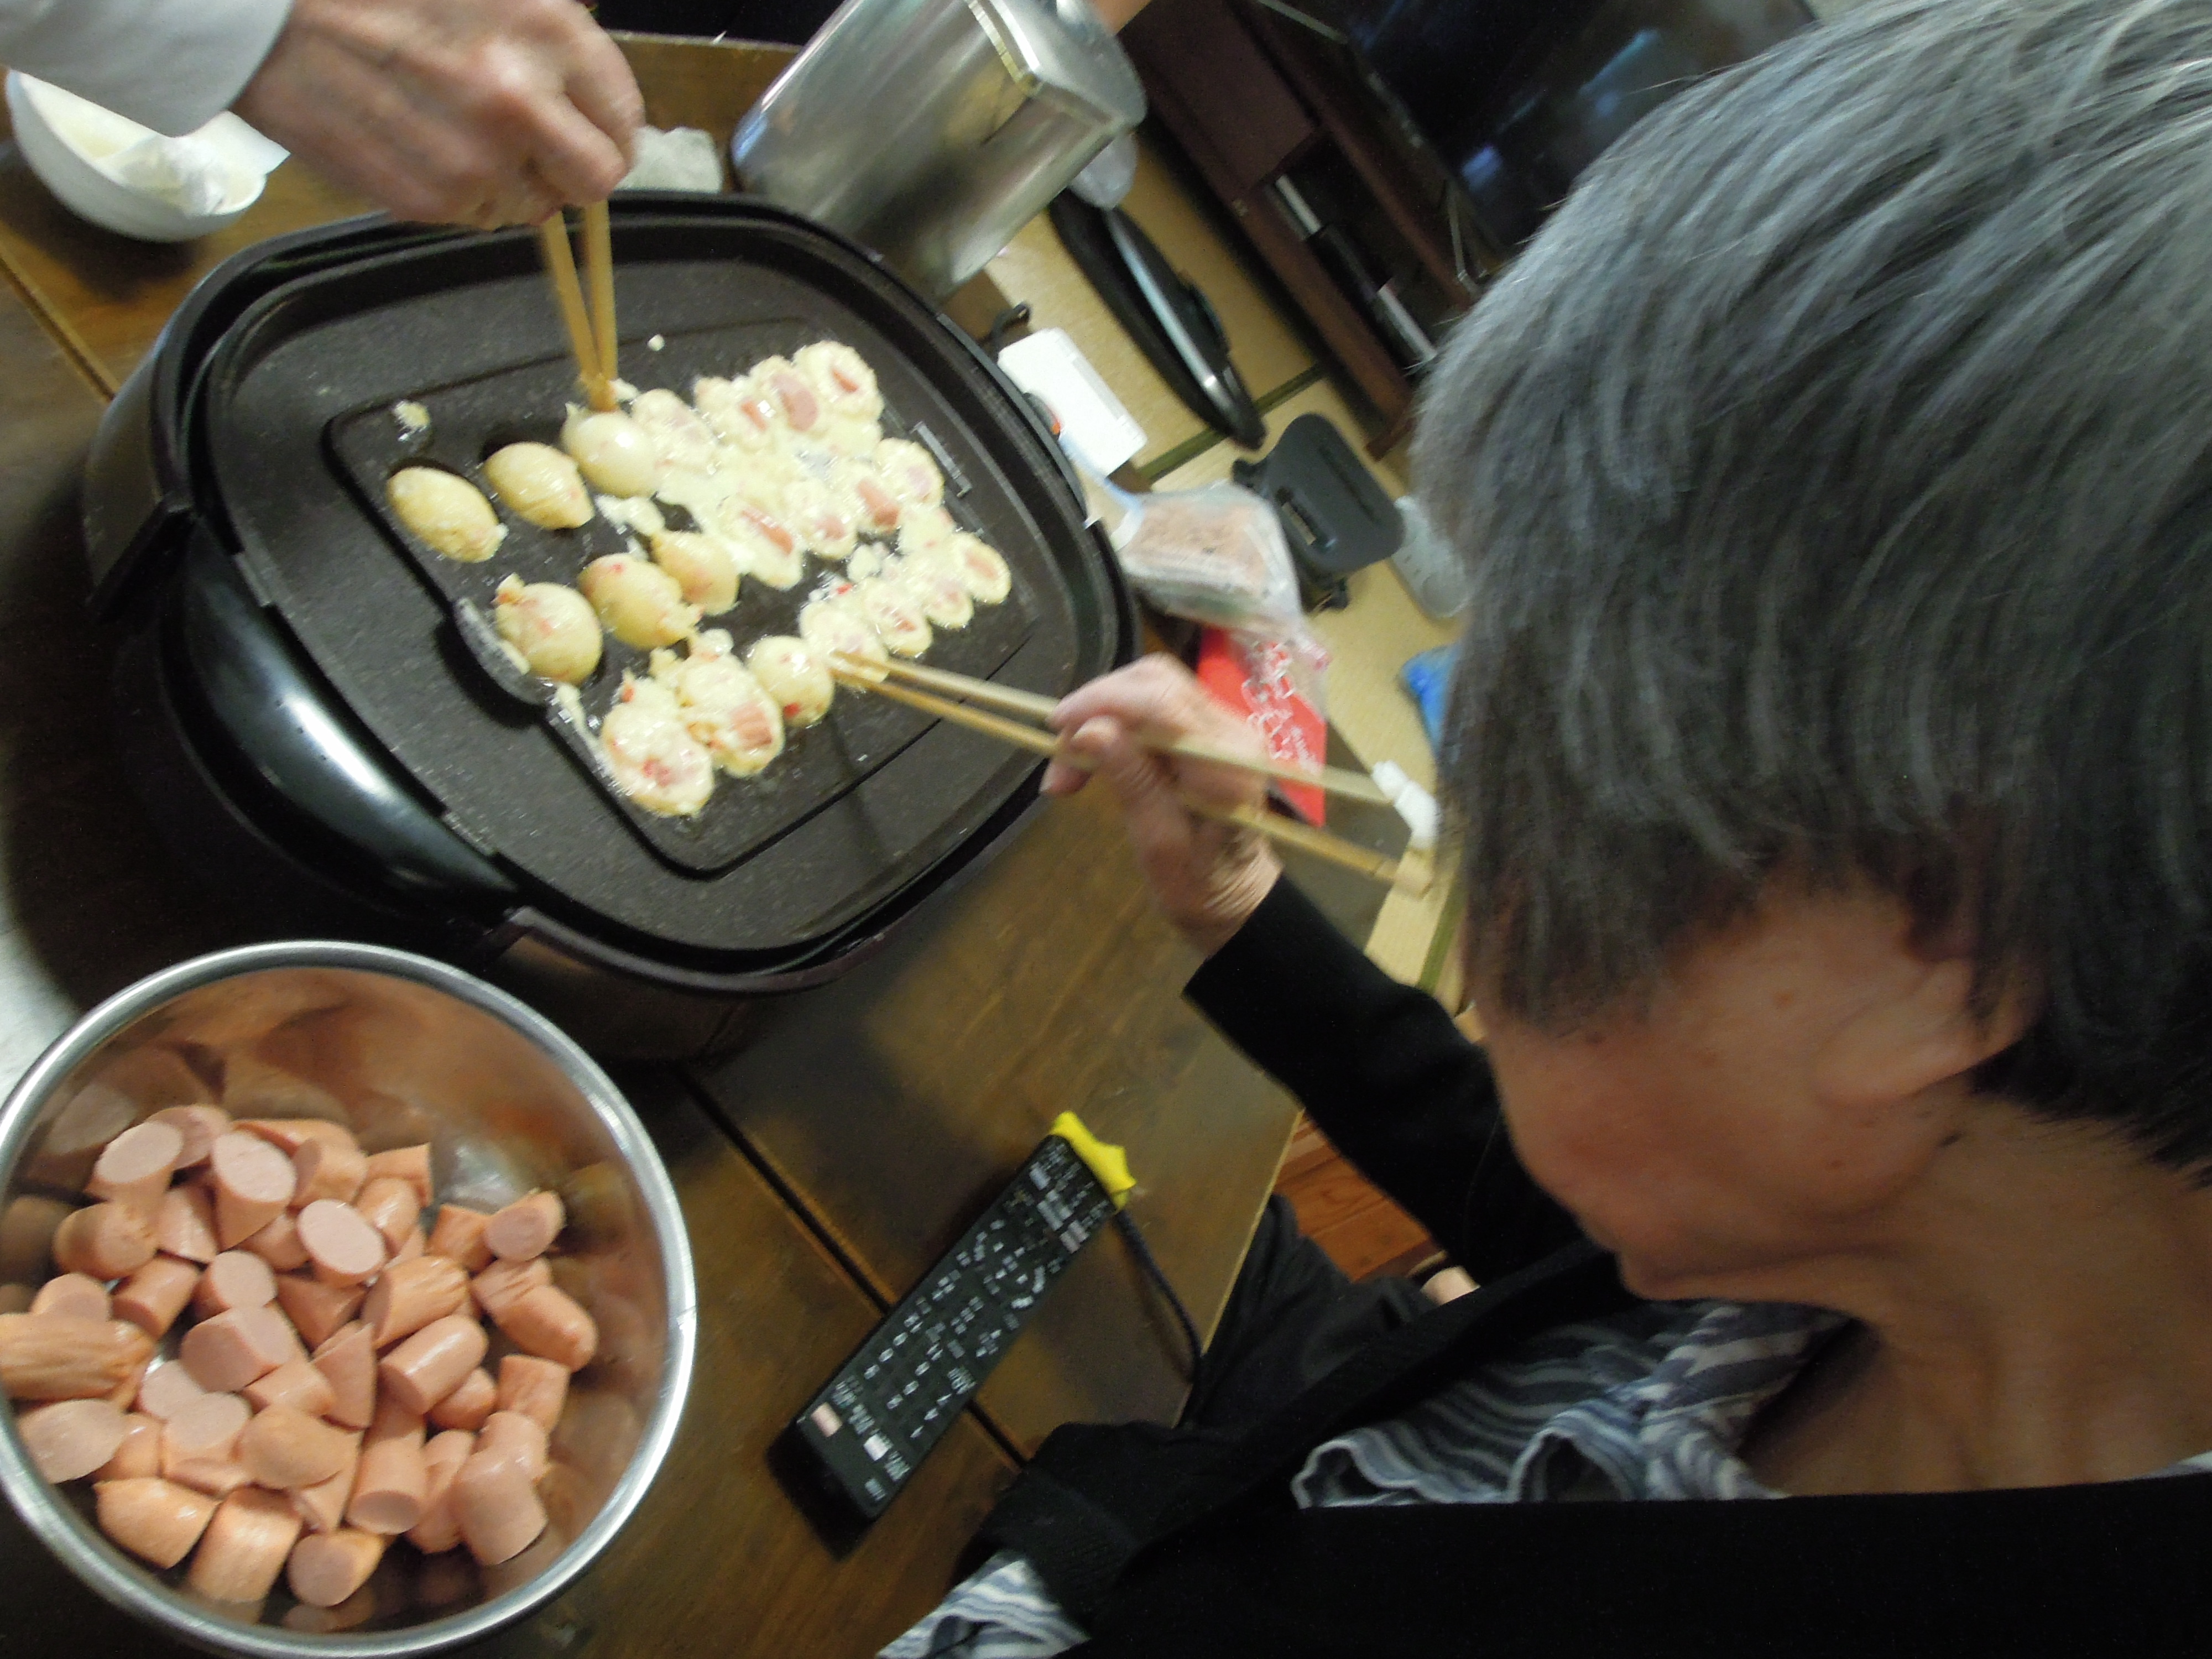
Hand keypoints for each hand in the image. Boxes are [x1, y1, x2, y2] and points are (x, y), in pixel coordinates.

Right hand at [233, 0, 642, 227]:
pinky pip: (477, 214)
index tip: (584, 128)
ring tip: (455, 128)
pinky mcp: (429, 198)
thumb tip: (594, 103)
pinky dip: (461, 190)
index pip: (624, 119)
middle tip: (540, 150)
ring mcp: (475, 156)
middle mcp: (521, 99)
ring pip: (534, 207)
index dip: (605, 129)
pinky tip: (421, 141)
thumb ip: (552, 42)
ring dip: (510, 180)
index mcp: (549, 30)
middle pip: (595, 180)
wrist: (269, 13)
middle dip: (573, 170)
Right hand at [1043, 654, 1281, 956]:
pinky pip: (1155, 706)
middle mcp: (1233, 732)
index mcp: (1227, 765)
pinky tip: (1091, 759)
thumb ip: (1131, 781)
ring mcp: (1223, 725)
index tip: (1056, 726)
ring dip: (1101, 716)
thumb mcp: (1157, 844)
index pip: (1163, 703)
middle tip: (1059, 758)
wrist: (1233, 896)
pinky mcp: (1207, 728)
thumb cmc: (1198, 885)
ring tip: (1069, 770)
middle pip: (1155, 681)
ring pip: (1150, 688)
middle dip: (1097, 707)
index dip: (1103, 702)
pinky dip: (1115, 725)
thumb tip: (1088, 731)